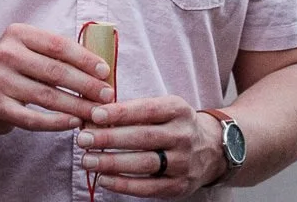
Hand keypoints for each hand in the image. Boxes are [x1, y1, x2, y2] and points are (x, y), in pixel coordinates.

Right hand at [0, 22, 113, 135]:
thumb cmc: (10, 72)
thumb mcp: (27, 52)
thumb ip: (55, 56)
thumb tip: (99, 68)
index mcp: (18, 33)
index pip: (59, 45)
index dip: (85, 59)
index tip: (105, 72)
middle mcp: (6, 53)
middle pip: (55, 71)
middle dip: (86, 85)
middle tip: (107, 96)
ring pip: (47, 96)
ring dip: (76, 106)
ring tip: (96, 112)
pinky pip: (32, 118)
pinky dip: (56, 122)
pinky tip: (73, 123)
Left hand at [77, 94, 223, 197]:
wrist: (212, 149)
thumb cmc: (174, 125)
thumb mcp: (164, 109)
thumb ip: (134, 110)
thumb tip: (95, 115)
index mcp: (178, 110)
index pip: (147, 110)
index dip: (121, 113)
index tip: (95, 115)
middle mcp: (183, 135)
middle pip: (143, 137)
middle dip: (110, 138)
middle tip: (84, 139)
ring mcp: (183, 162)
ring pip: (144, 163)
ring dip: (113, 163)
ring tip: (88, 160)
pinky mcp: (179, 185)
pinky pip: (148, 187)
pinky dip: (124, 184)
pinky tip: (104, 179)